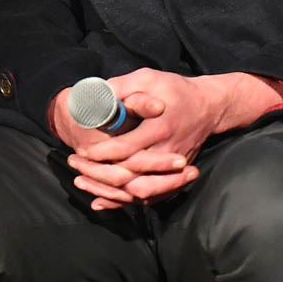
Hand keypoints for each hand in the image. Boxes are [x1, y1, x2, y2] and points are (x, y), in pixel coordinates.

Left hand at [60, 69, 282, 209]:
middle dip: (98, 174)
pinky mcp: (173, 177)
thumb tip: (97, 94)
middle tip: (74, 164)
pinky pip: (148, 197)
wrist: (208, 108)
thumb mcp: (148, 78)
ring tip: (81, 182)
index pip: (127, 148)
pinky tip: (101, 201)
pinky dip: (123, 202)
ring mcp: (171, 169)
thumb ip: (123, 86)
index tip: (82, 151)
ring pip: (137, 191)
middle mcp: (166, 153)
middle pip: (130, 175)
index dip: (102, 153)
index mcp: (159, 128)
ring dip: (107, 192)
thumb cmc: (175, 90)